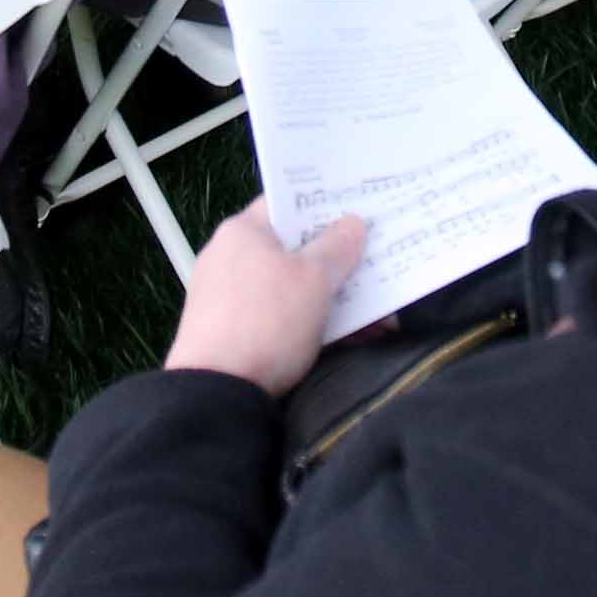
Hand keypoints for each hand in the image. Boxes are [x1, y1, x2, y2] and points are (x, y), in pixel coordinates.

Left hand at [165, 200, 363, 393]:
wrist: (218, 393)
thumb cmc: (268, 322)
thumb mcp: (314, 279)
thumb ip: (338, 246)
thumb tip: (352, 223)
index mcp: (243, 232)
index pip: (288, 203)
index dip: (325, 207)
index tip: (360, 213)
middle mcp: (229, 258)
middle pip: (293, 249)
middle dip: (338, 262)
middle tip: (377, 265)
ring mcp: (227, 298)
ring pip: (291, 287)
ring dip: (333, 299)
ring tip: (377, 316)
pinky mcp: (232, 333)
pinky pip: (280, 317)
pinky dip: (312, 324)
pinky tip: (351, 340)